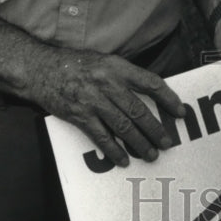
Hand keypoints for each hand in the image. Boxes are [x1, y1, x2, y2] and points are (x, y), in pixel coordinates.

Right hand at [34, 46, 185, 167]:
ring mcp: (93, 101)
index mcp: (117, 67)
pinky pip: (101, 137)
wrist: (40, 69)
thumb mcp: (104, 61)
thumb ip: (125, 75)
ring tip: (151, 154)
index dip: (168, 99)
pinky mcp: (79, 116)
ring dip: (140, 143)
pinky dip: (114, 151)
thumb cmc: (74, 64)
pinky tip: (123, 159)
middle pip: (139, 110)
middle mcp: (107, 83)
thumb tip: (148, 93)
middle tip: (167, 142)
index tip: (180, 112)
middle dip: (156, 129)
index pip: (151, 83)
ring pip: (123, 127)